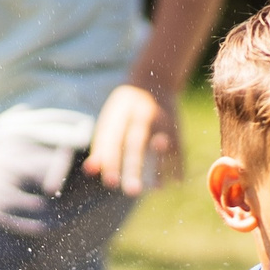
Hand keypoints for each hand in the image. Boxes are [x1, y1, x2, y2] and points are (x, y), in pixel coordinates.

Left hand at [84, 81, 179, 196]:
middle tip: (132, 192)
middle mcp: (141, 115)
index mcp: (121, 113)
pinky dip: (178, 163)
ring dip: (159, 168)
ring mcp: (162, 119)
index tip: (110, 183)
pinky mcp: (177, 125)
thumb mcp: (111, 120)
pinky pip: (179, 146)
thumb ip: (101, 146)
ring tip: (156, 189)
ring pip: (160, 145)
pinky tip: (176, 182)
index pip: (114, 141)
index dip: (112, 162)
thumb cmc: (125, 109)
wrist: (154, 77)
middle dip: (134, 168)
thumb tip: (90, 171)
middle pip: (136, 144)